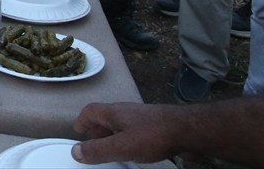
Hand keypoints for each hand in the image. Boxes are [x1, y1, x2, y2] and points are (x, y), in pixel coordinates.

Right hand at [73, 102, 188, 164]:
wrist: (188, 130)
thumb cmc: (153, 135)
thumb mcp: (122, 146)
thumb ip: (98, 150)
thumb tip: (75, 152)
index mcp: (114, 113)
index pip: (91, 111)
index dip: (82, 121)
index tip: (77, 131)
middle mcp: (126, 112)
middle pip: (104, 118)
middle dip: (95, 130)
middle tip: (91, 144)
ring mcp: (141, 118)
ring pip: (120, 124)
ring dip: (111, 135)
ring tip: (110, 149)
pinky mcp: (155, 126)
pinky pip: (134, 131)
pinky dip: (126, 139)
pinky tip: (133, 150)